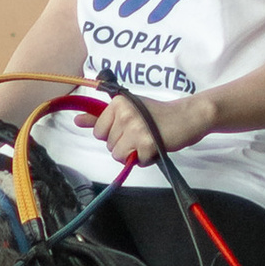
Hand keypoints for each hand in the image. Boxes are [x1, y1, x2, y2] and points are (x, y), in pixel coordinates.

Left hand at [92, 88, 212, 166]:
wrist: (187, 117)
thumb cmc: (157, 114)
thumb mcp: (128, 109)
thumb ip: (100, 116)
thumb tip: (77, 120)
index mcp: (118, 103)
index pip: (99, 132)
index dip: (113, 134)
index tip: (129, 126)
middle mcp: (125, 114)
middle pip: (109, 145)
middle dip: (124, 144)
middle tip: (142, 133)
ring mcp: (136, 129)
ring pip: (118, 155)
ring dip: (132, 154)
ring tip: (146, 141)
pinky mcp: (147, 144)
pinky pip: (135, 162)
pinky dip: (145, 159)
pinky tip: (154, 147)